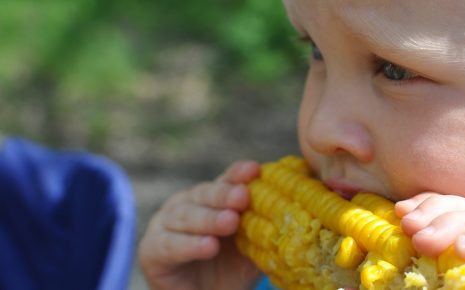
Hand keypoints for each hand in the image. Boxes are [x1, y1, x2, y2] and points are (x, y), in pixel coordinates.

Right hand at [138, 161, 261, 289]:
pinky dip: (189, 245)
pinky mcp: (152, 249)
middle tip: (243, 197)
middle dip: (224, 194)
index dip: (239, 174)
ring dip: (209, 219)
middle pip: (205, 194)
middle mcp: (187, 203)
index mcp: (214, 198)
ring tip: (230, 222)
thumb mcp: (255, 247)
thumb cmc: (231, 268)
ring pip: (186, 216)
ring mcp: (166, 224)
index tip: (255, 170)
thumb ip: (270, 228)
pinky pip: (170, 245)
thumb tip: (303, 212)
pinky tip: (208, 246)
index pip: (227, 180)